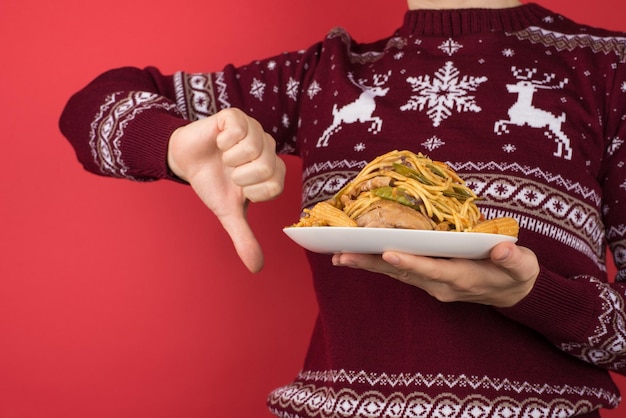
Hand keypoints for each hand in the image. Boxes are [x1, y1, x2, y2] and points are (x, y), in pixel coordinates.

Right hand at [167, 108, 285, 272]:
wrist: (185, 160)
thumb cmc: (211, 183)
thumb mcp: (227, 213)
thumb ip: (244, 237)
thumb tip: (256, 268)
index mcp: (272, 170)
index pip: (275, 185)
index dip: (252, 191)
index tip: (239, 188)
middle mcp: (267, 148)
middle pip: (267, 167)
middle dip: (241, 177)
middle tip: (230, 173)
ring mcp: (253, 130)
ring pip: (254, 147)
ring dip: (231, 160)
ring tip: (224, 158)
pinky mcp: (235, 117)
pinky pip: (238, 129)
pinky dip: (224, 141)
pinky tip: (219, 142)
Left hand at [331, 241, 538, 306]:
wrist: (511, 292)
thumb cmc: (517, 274)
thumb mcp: (523, 266)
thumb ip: (513, 259)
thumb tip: (503, 250)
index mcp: (462, 278)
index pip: (432, 270)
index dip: (410, 263)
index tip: (388, 254)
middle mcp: (440, 284)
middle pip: (402, 273)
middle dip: (373, 264)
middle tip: (342, 255)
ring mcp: (431, 284)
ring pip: (395, 274)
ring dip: (368, 265)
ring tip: (338, 255)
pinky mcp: (427, 279)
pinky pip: (398, 272)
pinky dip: (377, 263)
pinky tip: (357, 255)